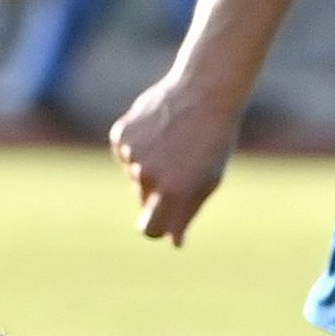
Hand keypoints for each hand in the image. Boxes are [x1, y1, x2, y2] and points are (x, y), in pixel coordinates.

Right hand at [109, 72, 239, 244]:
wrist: (204, 92)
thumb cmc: (212, 140)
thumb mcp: (208, 180)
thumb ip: (187, 213)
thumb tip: (174, 243)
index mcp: (174, 192)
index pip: (151, 229)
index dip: (155, 227)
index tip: (161, 222)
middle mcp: (149, 176)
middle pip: (144, 197)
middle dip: (158, 187)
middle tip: (181, 160)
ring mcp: (132, 155)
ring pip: (135, 172)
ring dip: (149, 162)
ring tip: (173, 140)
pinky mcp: (121, 135)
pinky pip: (125, 150)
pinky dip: (137, 143)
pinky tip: (158, 128)